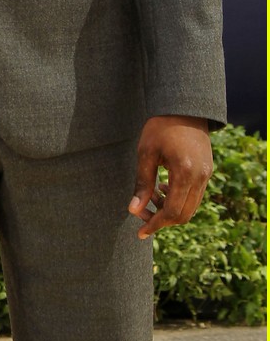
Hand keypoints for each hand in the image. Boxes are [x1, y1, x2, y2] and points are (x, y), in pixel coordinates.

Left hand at [129, 115, 212, 238]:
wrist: (183, 108)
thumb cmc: (160, 127)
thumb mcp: (146, 153)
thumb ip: (142, 183)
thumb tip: (133, 211)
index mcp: (185, 173)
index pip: (172, 212)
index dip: (155, 224)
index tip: (140, 233)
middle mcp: (200, 177)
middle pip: (183, 215)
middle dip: (161, 219)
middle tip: (141, 214)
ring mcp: (206, 175)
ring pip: (190, 207)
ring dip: (170, 210)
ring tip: (150, 197)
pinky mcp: (206, 171)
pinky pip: (194, 196)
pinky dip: (178, 199)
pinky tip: (162, 188)